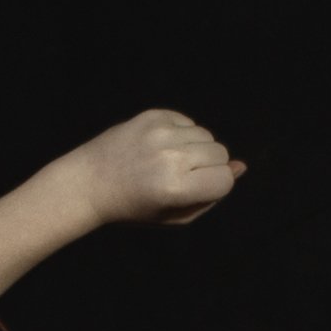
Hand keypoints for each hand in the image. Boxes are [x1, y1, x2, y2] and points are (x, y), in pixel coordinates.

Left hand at [66, 108, 245, 226]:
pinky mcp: (153, 115)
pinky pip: (188, 122)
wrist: (89, 182)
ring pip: (207, 135)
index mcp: (176, 188)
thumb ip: (210, 197)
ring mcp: (161, 132)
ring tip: (170, 161)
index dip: (216, 186)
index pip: (224, 179)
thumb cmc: (134, 208)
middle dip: (210, 166)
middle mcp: (171, 156)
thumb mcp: (174, 216)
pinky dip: (183, 134)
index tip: (197, 191)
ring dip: (197, 149)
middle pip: (221, 153)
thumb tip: (240, 167)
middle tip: (183, 177)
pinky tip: (161, 146)